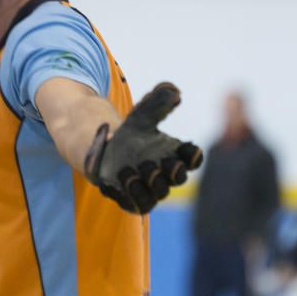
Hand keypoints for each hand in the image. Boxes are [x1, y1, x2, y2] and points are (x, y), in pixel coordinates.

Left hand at [83, 82, 202, 213]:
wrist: (103, 149)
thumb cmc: (131, 134)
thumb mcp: (143, 114)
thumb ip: (159, 101)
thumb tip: (174, 91)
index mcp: (174, 154)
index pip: (192, 159)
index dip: (193, 156)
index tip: (188, 149)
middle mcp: (165, 174)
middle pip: (178, 178)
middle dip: (173, 171)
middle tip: (162, 162)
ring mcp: (150, 189)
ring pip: (158, 193)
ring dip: (150, 182)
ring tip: (134, 170)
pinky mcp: (133, 200)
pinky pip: (138, 204)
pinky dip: (132, 193)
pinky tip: (123, 177)